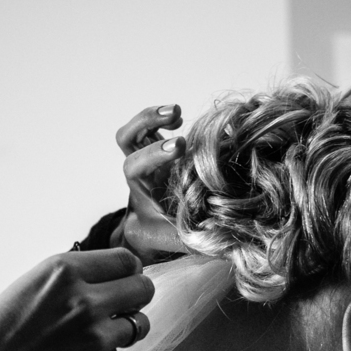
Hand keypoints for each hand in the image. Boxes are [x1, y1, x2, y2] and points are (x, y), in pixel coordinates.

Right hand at [0, 249, 153, 350]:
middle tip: (119, 306)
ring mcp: (95, 338)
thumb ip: (70, 281)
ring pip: (137, 325)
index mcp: (65, 271)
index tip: (121, 279)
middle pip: (143, 289)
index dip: (127, 271)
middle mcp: (86, 301)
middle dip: (134, 296)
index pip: (127, 260)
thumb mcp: (29, 286)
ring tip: (94, 336)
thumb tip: (105, 280)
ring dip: (122, 329)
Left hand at [113, 105, 186, 263]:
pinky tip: (179, 118)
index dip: (153, 155)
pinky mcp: (157, 149)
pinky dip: (162, 117)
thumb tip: (222, 236)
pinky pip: (150, 127)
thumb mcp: (180, 239)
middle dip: (150, 128)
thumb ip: (196, 237)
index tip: (179, 148)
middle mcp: (141, 171)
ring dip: (151, 116)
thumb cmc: (167, 234)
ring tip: (176, 111)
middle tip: (178, 126)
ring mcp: (147, 158)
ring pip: (134, 131)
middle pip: (127, 141)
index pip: (134, 167)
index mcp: (142, 191)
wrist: (155, 230)